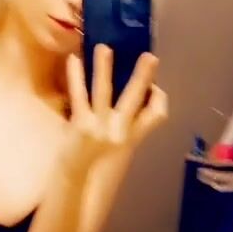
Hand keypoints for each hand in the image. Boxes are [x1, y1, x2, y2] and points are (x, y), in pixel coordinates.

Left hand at [65, 45, 167, 170]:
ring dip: (104, 67)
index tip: (156, 87)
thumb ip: (125, 130)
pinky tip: (73, 60)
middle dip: (143, 76)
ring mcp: (100, 127)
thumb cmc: (96, 167)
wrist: (75, 184)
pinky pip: (78, 95)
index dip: (159, 98)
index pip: (157, 115)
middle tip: (150, 56)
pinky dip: (75, 76)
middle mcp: (120, 131)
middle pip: (135, 98)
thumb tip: (125, 104)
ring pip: (105, 91)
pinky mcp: (80, 125)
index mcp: (132, 138)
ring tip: (103, 47)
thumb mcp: (119, 152)